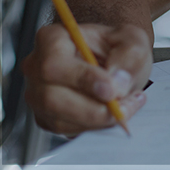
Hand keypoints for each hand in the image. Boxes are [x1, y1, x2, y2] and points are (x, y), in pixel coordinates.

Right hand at [22, 23, 151, 135]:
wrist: (116, 60)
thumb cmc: (118, 46)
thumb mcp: (133, 41)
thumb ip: (129, 57)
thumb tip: (117, 84)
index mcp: (52, 39)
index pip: (54, 64)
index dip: (82, 80)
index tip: (111, 90)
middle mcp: (37, 68)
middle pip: (51, 98)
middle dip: (93, 109)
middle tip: (125, 105)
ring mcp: (38, 94)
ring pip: (59, 119)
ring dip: (97, 120)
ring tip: (125, 106)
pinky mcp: (46, 116)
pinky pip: (66, 130)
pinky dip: (94, 127)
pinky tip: (112, 112)